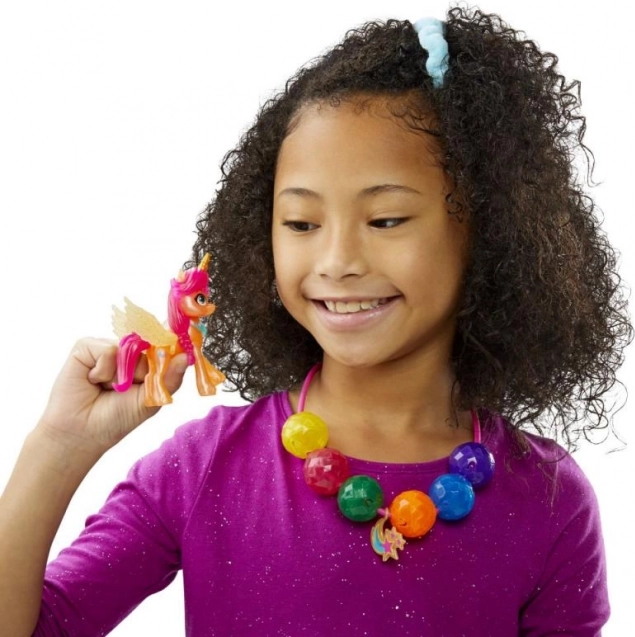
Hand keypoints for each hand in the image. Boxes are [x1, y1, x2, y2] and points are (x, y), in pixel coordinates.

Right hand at [36, 338, 188, 455]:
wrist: (81, 432)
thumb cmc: (116, 418)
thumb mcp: (151, 400)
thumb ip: (170, 378)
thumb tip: (186, 356)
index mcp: (144, 362)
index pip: (162, 344)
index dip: (171, 343)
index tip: (181, 341)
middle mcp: (127, 352)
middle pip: (148, 344)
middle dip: (143, 370)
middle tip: (127, 389)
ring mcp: (107, 348)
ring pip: (128, 347)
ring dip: (122, 374)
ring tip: (108, 388)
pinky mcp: (86, 347)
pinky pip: (107, 350)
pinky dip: (103, 370)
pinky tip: (93, 382)